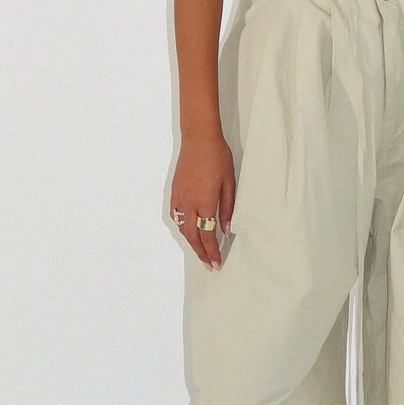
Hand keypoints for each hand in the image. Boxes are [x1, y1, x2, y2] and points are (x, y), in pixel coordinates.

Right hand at [170, 133, 236, 269]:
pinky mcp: (174, 191)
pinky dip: (182, 228)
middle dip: (201, 253)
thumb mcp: (229, 183)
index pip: (207, 235)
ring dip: (191, 242)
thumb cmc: (218, 158)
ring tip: (200, 252)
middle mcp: (189, 204)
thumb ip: (228, 208)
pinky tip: (188, 230)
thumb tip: (227, 229)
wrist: (199, 139)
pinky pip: (176, 216)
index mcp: (204, 203)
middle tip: (209, 266)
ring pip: (182, 228)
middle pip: (193, 236)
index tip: (216, 264)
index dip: (212, 252)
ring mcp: (179, 198)